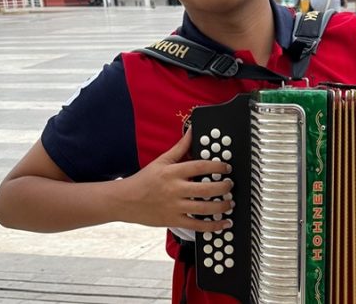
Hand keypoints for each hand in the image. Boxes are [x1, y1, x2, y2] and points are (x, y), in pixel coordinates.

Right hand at [111, 129, 233, 231]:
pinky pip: (197, 225)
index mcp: (173, 172)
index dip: (218, 166)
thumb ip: (180, 147)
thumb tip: (192, 130)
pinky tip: (223, 223)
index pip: (200, 166)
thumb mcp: (162, 160)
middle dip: (223, 187)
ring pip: (204, 208)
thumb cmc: (144, 180)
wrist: (125, 200)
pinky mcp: (173, 221)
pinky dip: (212, 226)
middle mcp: (175, 189)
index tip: (227, 168)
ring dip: (221, 206)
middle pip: (206, 189)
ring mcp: (175, 206)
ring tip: (230, 202)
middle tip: (230, 185)